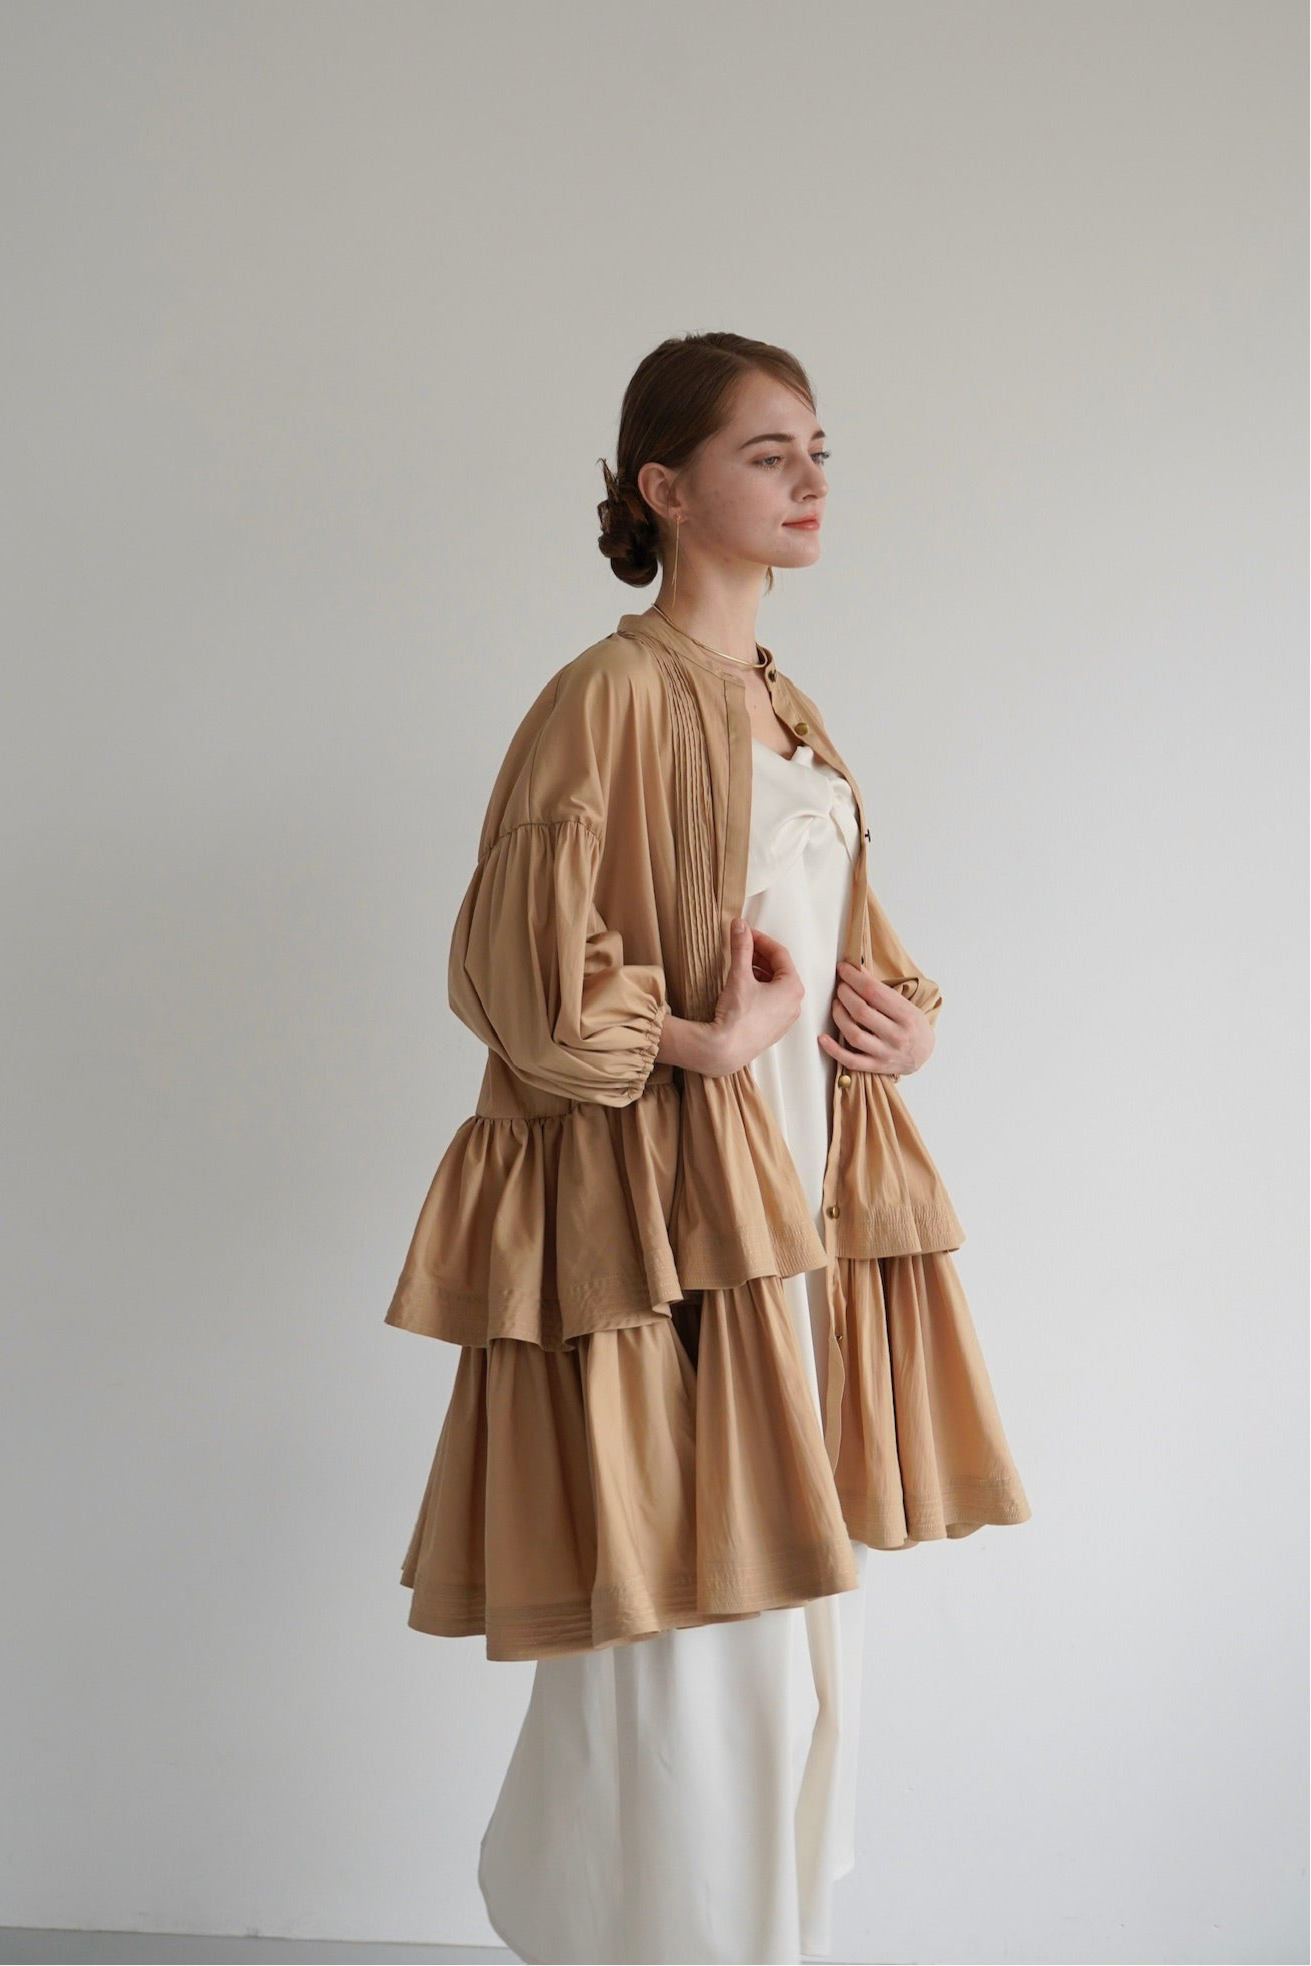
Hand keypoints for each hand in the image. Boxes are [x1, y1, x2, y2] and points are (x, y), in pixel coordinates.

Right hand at [705, 920, 804, 1074]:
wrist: (725, 1050)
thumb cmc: (736, 1016)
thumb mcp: (739, 975)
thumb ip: (741, 947)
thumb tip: (740, 926)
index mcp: (793, 988)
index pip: (780, 954)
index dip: (761, 939)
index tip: (745, 933)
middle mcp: (795, 1004)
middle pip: (779, 969)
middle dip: (760, 956)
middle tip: (742, 946)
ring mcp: (786, 1018)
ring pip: (775, 986)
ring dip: (759, 972)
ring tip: (739, 965)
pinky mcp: (774, 1028)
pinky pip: (772, 1001)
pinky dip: (760, 989)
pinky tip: (743, 986)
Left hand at [817, 958, 934, 1077]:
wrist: (923, 1053)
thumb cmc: (912, 1025)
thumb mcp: (904, 1004)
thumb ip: (880, 990)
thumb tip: (856, 970)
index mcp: (906, 1016)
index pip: (874, 992)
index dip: (854, 978)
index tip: (843, 969)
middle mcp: (896, 1036)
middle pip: (861, 1012)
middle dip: (845, 995)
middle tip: (841, 988)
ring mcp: (885, 1053)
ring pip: (854, 1035)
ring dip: (839, 1016)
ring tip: (836, 1005)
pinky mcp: (875, 1066)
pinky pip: (850, 1060)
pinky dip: (834, 1050)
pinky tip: (823, 1038)